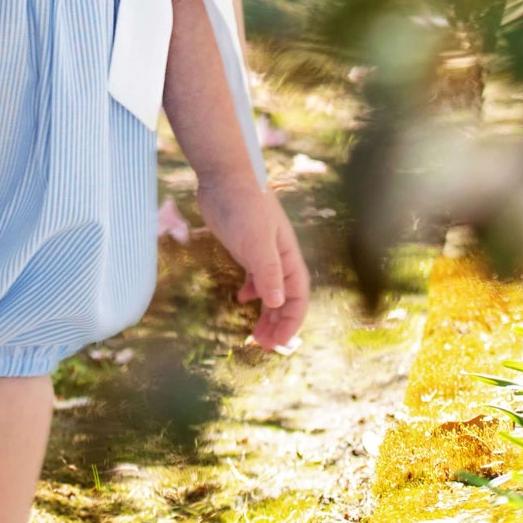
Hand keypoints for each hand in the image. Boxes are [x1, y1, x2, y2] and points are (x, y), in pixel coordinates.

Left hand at [194, 171, 309, 350]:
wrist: (224, 176)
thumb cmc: (244, 205)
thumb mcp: (256, 241)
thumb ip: (267, 271)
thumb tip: (276, 304)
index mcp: (288, 258)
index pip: (297, 298)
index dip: (291, 322)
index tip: (278, 343)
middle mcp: (279, 258)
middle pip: (285, 299)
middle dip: (278, 324)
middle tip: (263, 345)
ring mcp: (262, 252)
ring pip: (270, 290)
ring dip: (265, 312)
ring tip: (255, 332)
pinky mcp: (245, 246)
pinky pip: (255, 276)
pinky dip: (251, 290)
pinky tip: (241, 299)